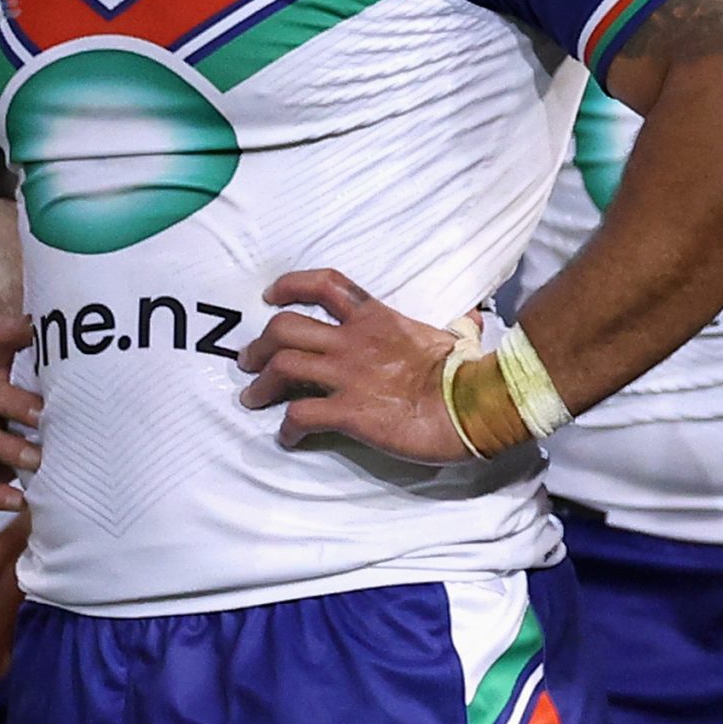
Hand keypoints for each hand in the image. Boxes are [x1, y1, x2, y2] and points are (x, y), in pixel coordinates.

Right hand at [0, 316, 38, 511]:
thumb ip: (35, 351)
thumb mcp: (22, 380)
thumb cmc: (12, 411)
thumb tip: (48, 318)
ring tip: (40, 461)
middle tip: (46, 415)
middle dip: (16, 404)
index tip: (33, 334)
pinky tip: (21, 501)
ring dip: (8, 450)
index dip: (13, 339)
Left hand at [237, 270, 469, 462]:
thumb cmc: (465, 371)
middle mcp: (353, 342)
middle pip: (285, 328)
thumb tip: (472, 320)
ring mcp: (348, 376)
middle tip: (250, 361)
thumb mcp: (455, 337)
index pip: (325, 285)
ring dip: (260, 384)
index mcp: (377, 318)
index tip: (270, 296)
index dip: (291, 285)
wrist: (472, 404)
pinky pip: (300, 416)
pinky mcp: (348, 412)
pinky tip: (288, 438)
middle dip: (259, 344)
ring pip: (282, 366)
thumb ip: (454, 327)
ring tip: (252, 398)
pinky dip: (286, 428)